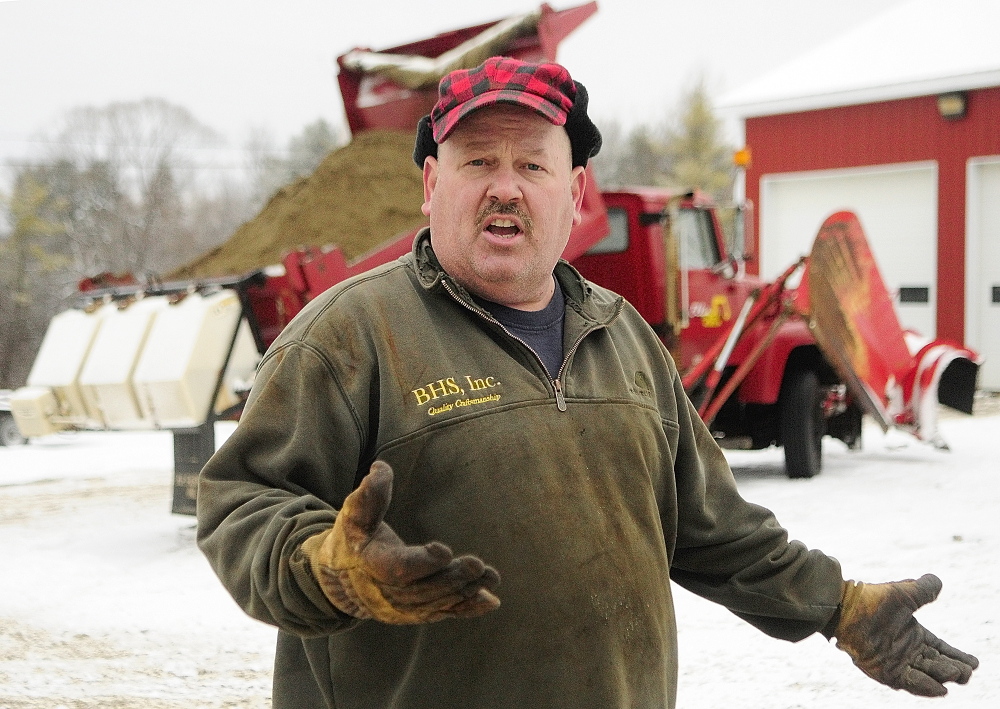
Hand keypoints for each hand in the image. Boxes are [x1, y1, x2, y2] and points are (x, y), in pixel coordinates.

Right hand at [300, 461, 500, 623]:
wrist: (342, 577)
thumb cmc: (354, 537)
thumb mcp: (354, 513)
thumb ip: (369, 493)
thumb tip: (380, 469)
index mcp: (371, 564)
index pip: (397, 568)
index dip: (421, 562)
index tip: (444, 549)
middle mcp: (385, 593)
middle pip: (423, 590)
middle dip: (452, 578)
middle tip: (478, 565)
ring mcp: (402, 608)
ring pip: (436, 603)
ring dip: (465, 592)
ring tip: (491, 577)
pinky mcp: (416, 613)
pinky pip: (443, 613)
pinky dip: (467, 609)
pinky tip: (490, 601)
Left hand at [833, 574, 977, 695]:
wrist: (846, 607)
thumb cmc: (873, 599)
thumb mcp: (905, 593)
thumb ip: (924, 589)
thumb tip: (937, 581)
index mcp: (914, 634)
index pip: (942, 650)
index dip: (959, 657)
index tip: (975, 663)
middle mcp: (907, 650)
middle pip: (938, 665)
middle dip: (955, 669)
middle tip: (966, 671)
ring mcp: (896, 661)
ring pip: (926, 674)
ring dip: (942, 676)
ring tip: (955, 675)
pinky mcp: (884, 671)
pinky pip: (908, 682)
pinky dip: (924, 687)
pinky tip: (940, 689)